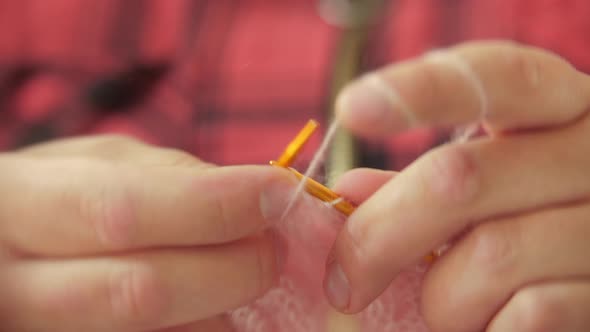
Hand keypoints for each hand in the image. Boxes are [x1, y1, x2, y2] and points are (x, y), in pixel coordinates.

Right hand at [0, 135, 296, 331]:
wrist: (10, 253)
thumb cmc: (60, 194)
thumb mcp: (97, 164)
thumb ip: (168, 176)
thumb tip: (255, 196)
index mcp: (13, 205)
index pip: (120, 212)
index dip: (212, 206)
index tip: (277, 192)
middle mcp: (13, 285)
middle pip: (139, 293)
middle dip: (232, 268)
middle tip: (272, 246)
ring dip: (221, 308)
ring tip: (240, 272)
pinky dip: (203, 329)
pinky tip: (211, 307)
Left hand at [325, 41, 589, 330]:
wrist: (586, 280)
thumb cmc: (523, 220)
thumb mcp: (481, 185)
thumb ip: (418, 184)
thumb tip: (348, 190)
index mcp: (559, 107)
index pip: (498, 78)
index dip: (422, 90)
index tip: (352, 107)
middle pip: (459, 177)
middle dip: (379, 237)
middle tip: (343, 281)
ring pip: (491, 255)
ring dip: (442, 297)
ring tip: (447, 305)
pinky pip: (530, 313)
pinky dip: (488, 326)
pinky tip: (493, 321)